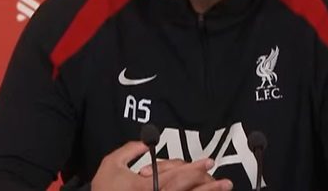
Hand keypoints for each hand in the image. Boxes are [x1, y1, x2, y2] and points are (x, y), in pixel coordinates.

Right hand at [90, 141, 232, 190]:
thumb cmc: (103, 189)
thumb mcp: (111, 164)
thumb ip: (130, 150)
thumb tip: (146, 142)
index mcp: (145, 188)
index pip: (175, 176)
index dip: (194, 169)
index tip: (209, 162)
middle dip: (207, 186)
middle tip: (224, 181)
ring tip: (222, 189)